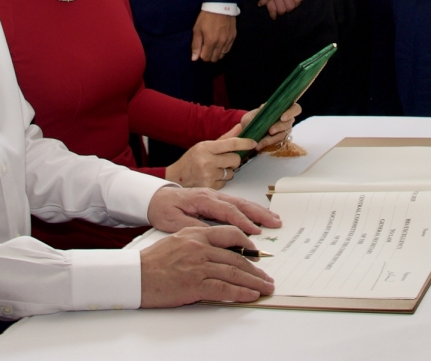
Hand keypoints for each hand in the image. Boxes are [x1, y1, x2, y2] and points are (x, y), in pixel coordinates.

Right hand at [140, 225, 274, 306]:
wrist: (134, 275)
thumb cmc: (152, 261)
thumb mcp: (177, 240)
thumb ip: (199, 242)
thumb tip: (219, 252)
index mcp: (196, 234)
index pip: (230, 234)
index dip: (247, 243)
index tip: (257, 253)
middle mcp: (199, 247)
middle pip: (237, 256)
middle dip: (256, 268)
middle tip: (267, 276)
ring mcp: (198, 266)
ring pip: (234, 272)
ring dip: (254, 281)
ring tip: (265, 287)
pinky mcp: (194, 285)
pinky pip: (224, 288)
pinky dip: (240, 292)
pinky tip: (250, 295)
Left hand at [146, 186, 281, 234]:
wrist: (155, 197)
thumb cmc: (162, 209)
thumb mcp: (172, 221)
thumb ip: (193, 227)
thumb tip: (211, 235)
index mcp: (202, 199)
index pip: (227, 211)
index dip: (242, 221)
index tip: (255, 232)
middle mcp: (212, 195)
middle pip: (240, 203)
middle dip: (260, 213)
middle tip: (275, 223)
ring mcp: (215, 196)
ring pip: (241, 202)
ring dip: (259, 211)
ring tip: (274, 219)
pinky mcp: (216, 200)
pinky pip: (237, 204)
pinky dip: (250, 210)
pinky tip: (259, 216)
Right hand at [165, 137, 256, 187]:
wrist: (176, 178)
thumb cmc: (190, 160)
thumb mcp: (204, 146)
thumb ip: (224, 138)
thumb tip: (240, 128)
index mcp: (205, 148)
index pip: (231, 144)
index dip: (245, 143)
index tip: (253, 142)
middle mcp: (207, 161)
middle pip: (235, 159)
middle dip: (234, 160)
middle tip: (225, 160)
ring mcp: (208, 176)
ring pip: (231, 173)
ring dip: (227, 171)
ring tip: (214, 169)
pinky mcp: (209, 188)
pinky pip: (225, 183)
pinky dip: (221, 180)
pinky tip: (211, 177)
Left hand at [191, 12, 236, 61]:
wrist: (220, 5)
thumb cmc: (206, 17)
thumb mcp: (197, 29)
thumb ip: (196, 45)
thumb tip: (194, 59)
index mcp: (211, 41)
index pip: (206, 58)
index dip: (201, 55)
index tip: (201, 48)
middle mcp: (221, 43)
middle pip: (215, 59)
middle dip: (209, 56)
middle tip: (206, 47)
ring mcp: (228, 40)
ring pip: (222, 55)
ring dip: (216, 53)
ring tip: (213, 45)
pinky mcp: (233, 37)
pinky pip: (228, 49)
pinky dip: (223, 49)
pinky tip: (220, 42)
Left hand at [239, 102, 301, 150]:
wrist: (248, 131)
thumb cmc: (252, 120)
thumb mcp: (252, 114)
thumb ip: (258, 111)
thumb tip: (264, 107)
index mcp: (283, 109)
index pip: (295, 108)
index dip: (291, 112)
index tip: (282, 117)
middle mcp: (287, 120)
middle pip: (289, 123)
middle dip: (279, 127)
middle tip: (270, 131)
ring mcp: (285, 131)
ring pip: (283, 134)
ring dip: (272, 138)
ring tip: (260, 141)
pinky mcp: (280, 141)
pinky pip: (277, 143)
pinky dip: (267, 144)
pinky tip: (259, 145)